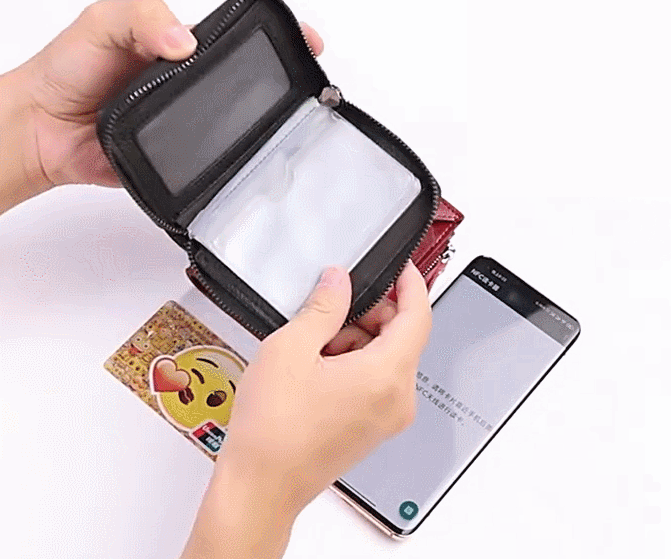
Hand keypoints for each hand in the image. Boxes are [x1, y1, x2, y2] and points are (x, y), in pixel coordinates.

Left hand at [0, 0, 322, 211]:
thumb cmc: (70, 69)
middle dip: (281, 82)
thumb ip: (142, 19)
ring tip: (291, 124)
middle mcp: (190, 82)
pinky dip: (234, 159)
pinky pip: (214, 157)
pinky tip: (250, 158)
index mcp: (180, 45)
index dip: (274, 36)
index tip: (306, 42)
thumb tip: (184, 42)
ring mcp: (189, 121)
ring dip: (262, 124)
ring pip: (236, 121)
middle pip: (246, 80)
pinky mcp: (182, 156)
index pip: (237, 36)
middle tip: (309, 89)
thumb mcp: (104, 23)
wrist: (47, 129)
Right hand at [182, 264, 431, 558]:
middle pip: (401, 336)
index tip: (400, 268)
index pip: (418, 315)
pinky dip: (354, 364)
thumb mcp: (292, 348)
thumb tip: (339, 282)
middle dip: (369, 315)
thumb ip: (323, 306)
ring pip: (386, 358)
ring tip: (312, 349)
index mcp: (386, 376)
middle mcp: (397, 400)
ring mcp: (387, 418)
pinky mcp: (373, 428)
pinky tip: (316, 369)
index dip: (410, 284)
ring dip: (356, 340)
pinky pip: (376, 381)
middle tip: (330, 310)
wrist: (261, 487)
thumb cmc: (273, 431)